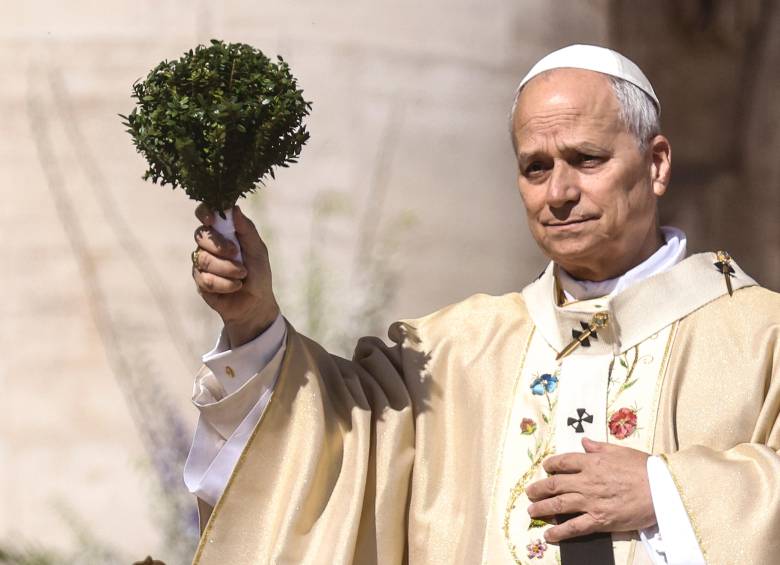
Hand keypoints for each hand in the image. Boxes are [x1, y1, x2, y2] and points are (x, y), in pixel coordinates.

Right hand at [192, 204, 278, 346]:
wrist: (256, 302)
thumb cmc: (258, 273)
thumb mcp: (257, 250)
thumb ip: (247, 229)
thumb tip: (233, 208)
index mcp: (222, 232)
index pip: (205, 214)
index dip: (204, 213)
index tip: (210, 219)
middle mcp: (208, 245)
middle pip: (200, 236)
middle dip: (220, 246)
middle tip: (236, 254)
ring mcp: (201, 263)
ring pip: (204, 259)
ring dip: (227, 268)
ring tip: (242, 275)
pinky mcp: (200, 282)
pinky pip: (205, 279)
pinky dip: (225, 283)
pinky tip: (235, 286)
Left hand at [525, 437, 654, 542]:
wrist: (663, 489)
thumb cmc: (645, 468)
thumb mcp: (620, 450)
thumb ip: (599, 447)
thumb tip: (584, 442)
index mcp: (592, 462)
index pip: (563, 462)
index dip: (550, 465)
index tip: (545, 468)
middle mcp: (587, 481)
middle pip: (555, 484)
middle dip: (539, 489)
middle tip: (530, 492)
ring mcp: (591, 502)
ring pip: (559, 505)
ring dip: (542, 509)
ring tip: (531, 511)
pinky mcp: (600, 520)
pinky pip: (574, 527)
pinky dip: (559, 532)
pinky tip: (548, 535)